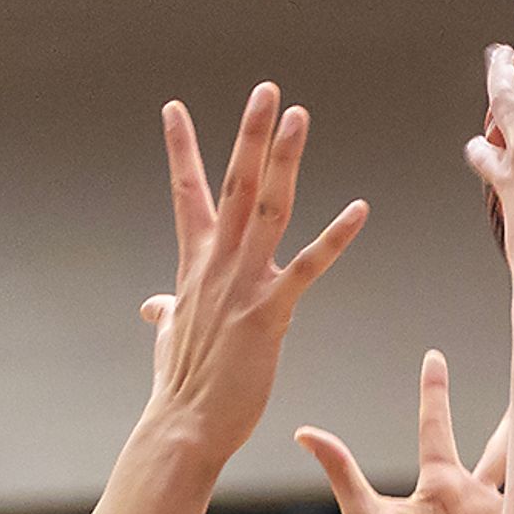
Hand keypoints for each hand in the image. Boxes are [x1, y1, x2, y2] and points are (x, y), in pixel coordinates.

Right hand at [141, 86, 368, 455]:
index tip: (174, 107)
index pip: (187, 193)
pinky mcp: (269, 312)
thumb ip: (168, 311)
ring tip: (298, 116)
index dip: (181, 149)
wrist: (186, 423)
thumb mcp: (171, 336)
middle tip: (266, 89)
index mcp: (195, 264)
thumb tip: (154, 306)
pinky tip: (359, 209)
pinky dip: (334, 237)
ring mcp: (243, 284)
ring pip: (267, 207)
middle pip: (236, 183)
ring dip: (283, 159)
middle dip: (250, 134)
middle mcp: (217, 263)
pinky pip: (307, 266)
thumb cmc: (182, 384)